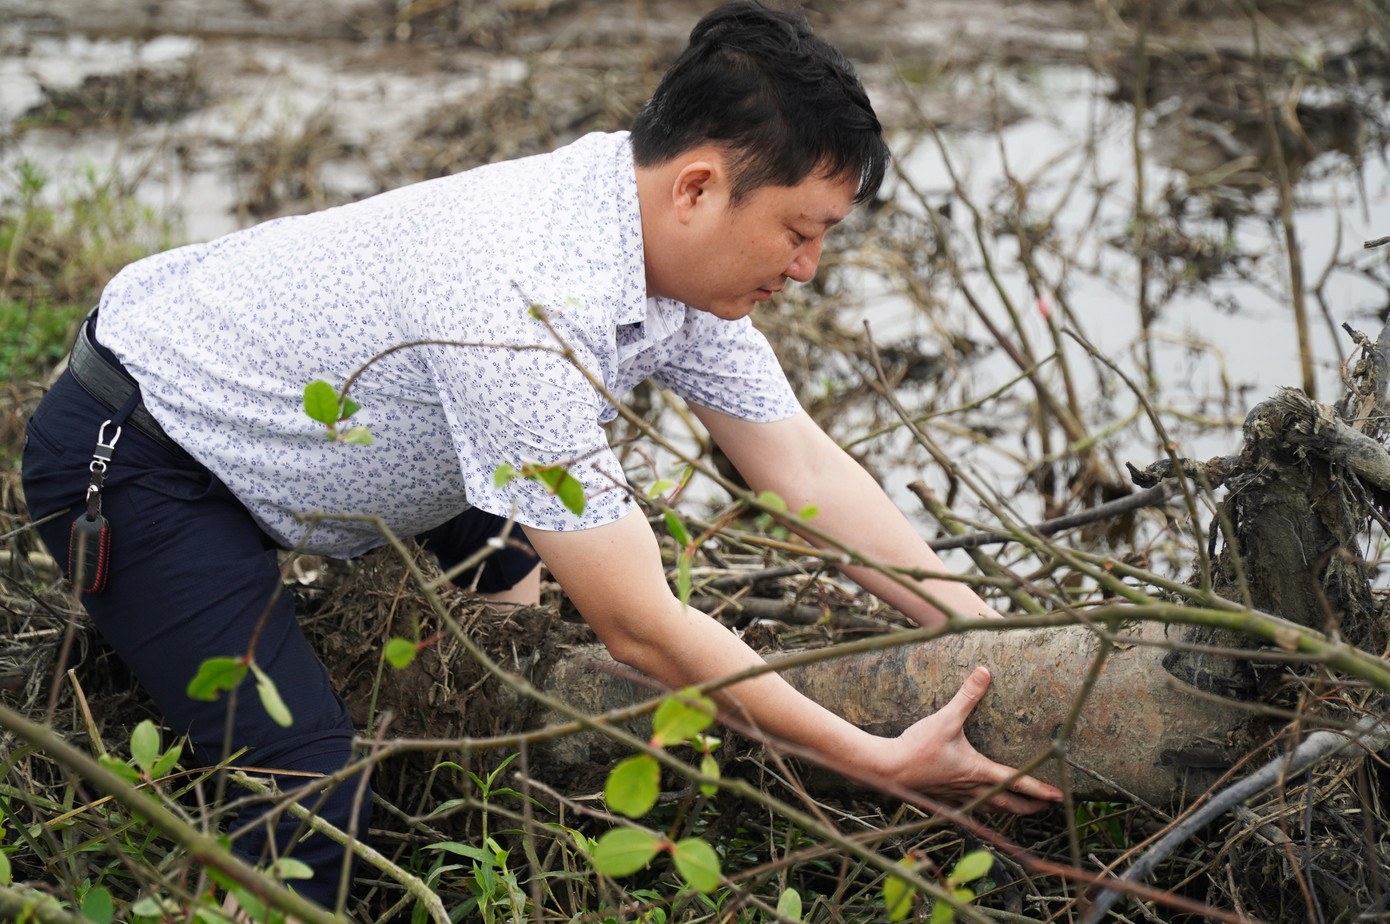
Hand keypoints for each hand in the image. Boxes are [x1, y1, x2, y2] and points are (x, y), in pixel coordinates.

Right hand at [878, 666, 1063, 813]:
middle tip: (1046, 807)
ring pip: (991, 808)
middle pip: (1008, 805)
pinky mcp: (943, 798)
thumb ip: (966, 696)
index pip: (1016, 782)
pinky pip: (971, 807)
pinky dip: (984, 808)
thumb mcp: (944, 718)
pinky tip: (980, 803)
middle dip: (1030, 808)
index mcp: (977, 770)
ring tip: (1020, 809)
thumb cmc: (917, 747)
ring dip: (1009, 810)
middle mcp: (972, 787)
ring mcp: (957, 796)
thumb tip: (984, 672)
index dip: (1039, 791)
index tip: (1059, 797)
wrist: (888, 770)